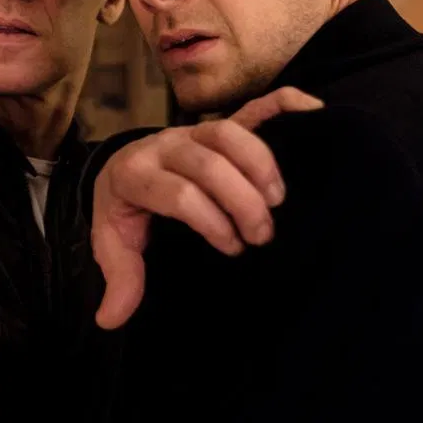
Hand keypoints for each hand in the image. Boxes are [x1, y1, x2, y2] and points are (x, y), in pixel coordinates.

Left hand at [91, 87, 323, 329]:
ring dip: (260, 163)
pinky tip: (312, 111)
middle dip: (240, 200)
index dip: (210, 222)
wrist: (121, 167)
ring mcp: (194, 131)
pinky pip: (253, 106)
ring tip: (278, 200)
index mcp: (134, 174)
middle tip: (262, 235)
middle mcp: (165, 145)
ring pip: (229, 131)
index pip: (178, 194)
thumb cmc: (125, 208)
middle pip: (208, 162)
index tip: (232, 248)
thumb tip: (109, 319)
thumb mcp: (113, 242)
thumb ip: (119, 277)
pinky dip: (283, 103)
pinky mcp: (220, 123)